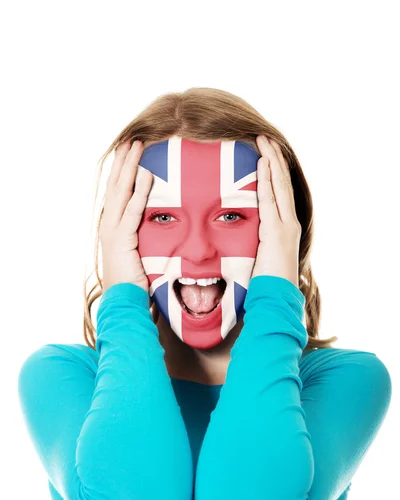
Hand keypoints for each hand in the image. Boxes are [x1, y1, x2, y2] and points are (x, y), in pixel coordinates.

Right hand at [100, 140, 152, 293]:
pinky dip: (140, 191)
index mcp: (113, 226)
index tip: (129, 151)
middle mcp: (108, 224)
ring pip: (121, 191)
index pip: (117, 192)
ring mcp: (112, 231)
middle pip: (116, 185)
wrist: (124, 302)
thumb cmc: (136, 282)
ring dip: (130, 167)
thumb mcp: (140, 253)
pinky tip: (147, 174)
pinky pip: (132, 210)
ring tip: (137, 145)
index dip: (122, 170)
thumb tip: (164, 224)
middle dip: (123, 161)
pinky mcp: (121, 240)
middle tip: (131, 139)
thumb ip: (146, 237)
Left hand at [251, 135, 300, 287]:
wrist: (275, 299)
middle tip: (264, 137)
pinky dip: (268, 179)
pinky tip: (263, 162)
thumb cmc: (265, 284)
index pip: (279, 193)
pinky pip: (271, 199)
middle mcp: (288, 223)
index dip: (273, 172)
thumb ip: (253, 245)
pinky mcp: (278, 231)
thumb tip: (240, 240)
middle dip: (274, 158)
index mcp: (283, 228)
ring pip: (280, 186)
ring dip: (272, 161)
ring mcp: (286, 226)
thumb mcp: (258, 258)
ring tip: (265, 141)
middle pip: (282, 183)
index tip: (264, 154)